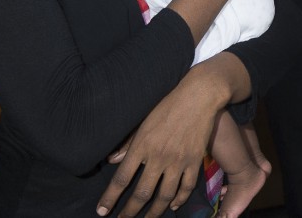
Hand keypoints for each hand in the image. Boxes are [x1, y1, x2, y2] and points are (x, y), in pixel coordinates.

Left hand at [96, 53, 250, 216]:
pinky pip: (186, 187)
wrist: (199, 96)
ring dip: (154, 212)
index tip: (102, 211)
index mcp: (142, 145)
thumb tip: (112, 161)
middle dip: (130, 212)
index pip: (121, 179)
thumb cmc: (168, 105)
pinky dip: (179, 200)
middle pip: (142, 193)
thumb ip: (128, 143)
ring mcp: (179, 161)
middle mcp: (159, 157)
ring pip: (165, 196)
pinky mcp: (195, 161)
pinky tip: (172, 206)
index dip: (110, 198)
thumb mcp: (143, 121)